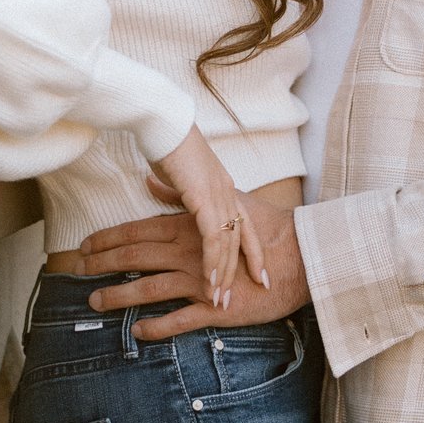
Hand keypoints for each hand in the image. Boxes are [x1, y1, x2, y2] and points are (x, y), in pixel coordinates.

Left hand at [80, 182, 309, 338]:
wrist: (303, 257)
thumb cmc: (268, 227)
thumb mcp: (226, 200)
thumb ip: (183, 195)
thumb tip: (152, 180)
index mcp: (189, 226)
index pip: (138, 231)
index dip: (108, 239)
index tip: (86, 245)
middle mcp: (189, 252)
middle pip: (135, 257)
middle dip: (103, 264)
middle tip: (78, 271)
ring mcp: (201, 281)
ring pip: (149, 288)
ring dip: (119, 296)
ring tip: (96, 302)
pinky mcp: (216, 307)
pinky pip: (179, 319)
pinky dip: (157, 327)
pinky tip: (138, 332)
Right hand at [145, 127, 267, 310]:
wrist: (163, 123)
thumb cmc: (168, 144)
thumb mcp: (179, 175)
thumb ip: (180, 191)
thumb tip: (169, 193)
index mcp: (225, 186)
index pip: (246, 224)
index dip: (253, 251)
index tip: (260, 274)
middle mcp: (228, 191)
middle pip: (242, 239)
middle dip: (244, 270)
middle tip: (243, 296)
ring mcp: (219, 194)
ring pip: (229, 243)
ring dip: (225, 273)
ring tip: (221, 299)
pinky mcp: (204, 198)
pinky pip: (212, 238)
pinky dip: (212, 261)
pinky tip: (209, 280)